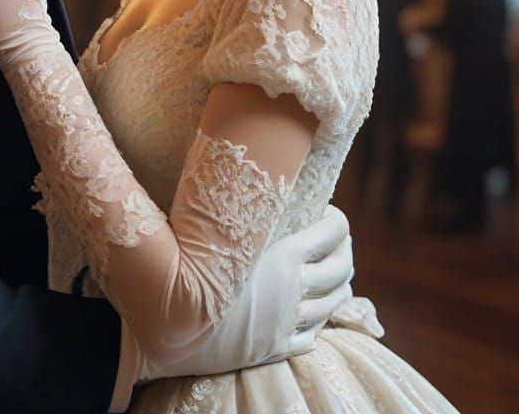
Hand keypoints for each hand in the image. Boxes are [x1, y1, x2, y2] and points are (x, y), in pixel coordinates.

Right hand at [136, 206, 354, 380]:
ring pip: (334, 303)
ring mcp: (288, 323)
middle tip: (339, 240)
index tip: (331, 213)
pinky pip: (314, 335)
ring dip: (340, 285)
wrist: (173, 327)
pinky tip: (314, 310)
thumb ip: (229, 207)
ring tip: (336, 275)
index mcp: (283, 256)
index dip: (338, 221)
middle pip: (341, 269)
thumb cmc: (186, 267)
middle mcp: (293, 289)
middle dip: (346, 250)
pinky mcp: (277, 348)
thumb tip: (209, 169)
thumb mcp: (211, 229)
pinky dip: (320, 319)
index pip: (332, 233)